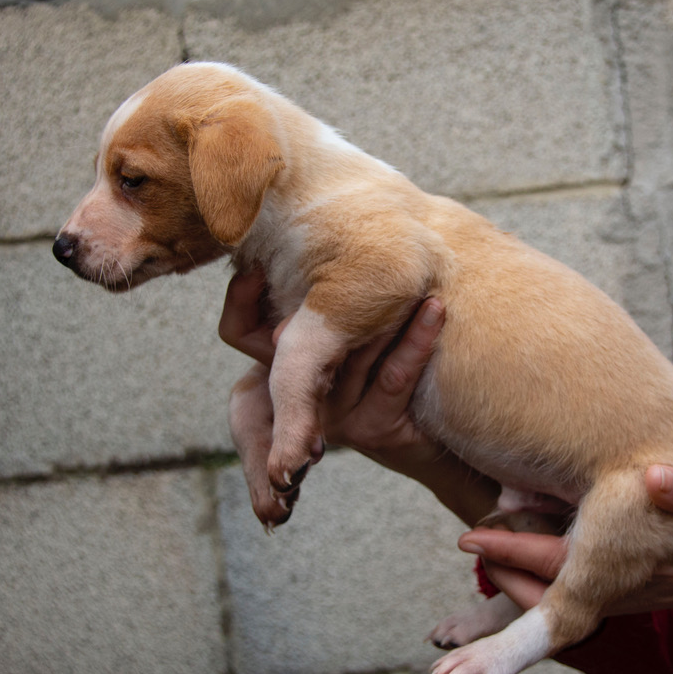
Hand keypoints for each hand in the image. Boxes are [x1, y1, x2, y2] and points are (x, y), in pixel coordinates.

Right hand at [218, 268, 446, 466]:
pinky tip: (435, 311)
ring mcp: (332, 417)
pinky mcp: (370, 430)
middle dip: (338, 299)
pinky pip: (394, 376)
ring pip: (356, 352)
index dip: (242, 295)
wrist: (429, 433)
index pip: (237, 329)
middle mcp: (298, 397)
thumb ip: (325, 293)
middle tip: (364, 253)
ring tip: (424, 282)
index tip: (261, 258)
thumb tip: (297, 240)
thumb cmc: (388, 366)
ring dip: (395, 316)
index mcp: (281, 366)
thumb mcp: (354, 324)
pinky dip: (417, 340)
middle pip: (303, 340)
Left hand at [458, 466, 672, 614]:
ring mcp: (628, 590)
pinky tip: (532, 553)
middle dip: (500, 583)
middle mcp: (623, 586)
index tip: (470, 534)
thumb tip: (656, 477)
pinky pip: (575, 590)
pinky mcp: (634, 584)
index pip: (557, 564)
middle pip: (545, 587)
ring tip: (480, 575)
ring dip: (518, 588)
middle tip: (461, 566)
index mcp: (633, 566)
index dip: (509, 549)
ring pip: (557, 593)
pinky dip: (545, 579)